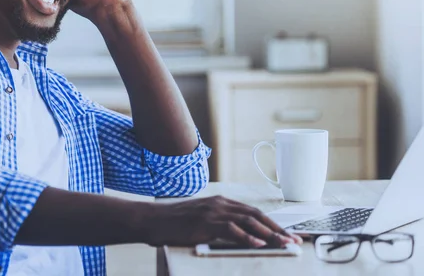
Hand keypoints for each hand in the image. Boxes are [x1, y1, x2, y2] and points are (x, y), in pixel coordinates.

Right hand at [144, 196, 302, 247]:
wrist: (152, 219)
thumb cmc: (173, 222)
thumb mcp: (200, 218)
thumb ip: (218, 222)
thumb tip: (238, 235)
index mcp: (220, 202)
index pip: (252, 211)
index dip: (271, 223)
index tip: (286, 233)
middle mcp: (219, 203)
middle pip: (255, 215)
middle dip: (277, 228)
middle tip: (293, 239)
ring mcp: (212, 212)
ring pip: (248, 221)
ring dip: (268, 233)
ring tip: (283, 243)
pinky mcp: (204, 222)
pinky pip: (231, 229)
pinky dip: (246, 236)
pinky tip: (258, 243)